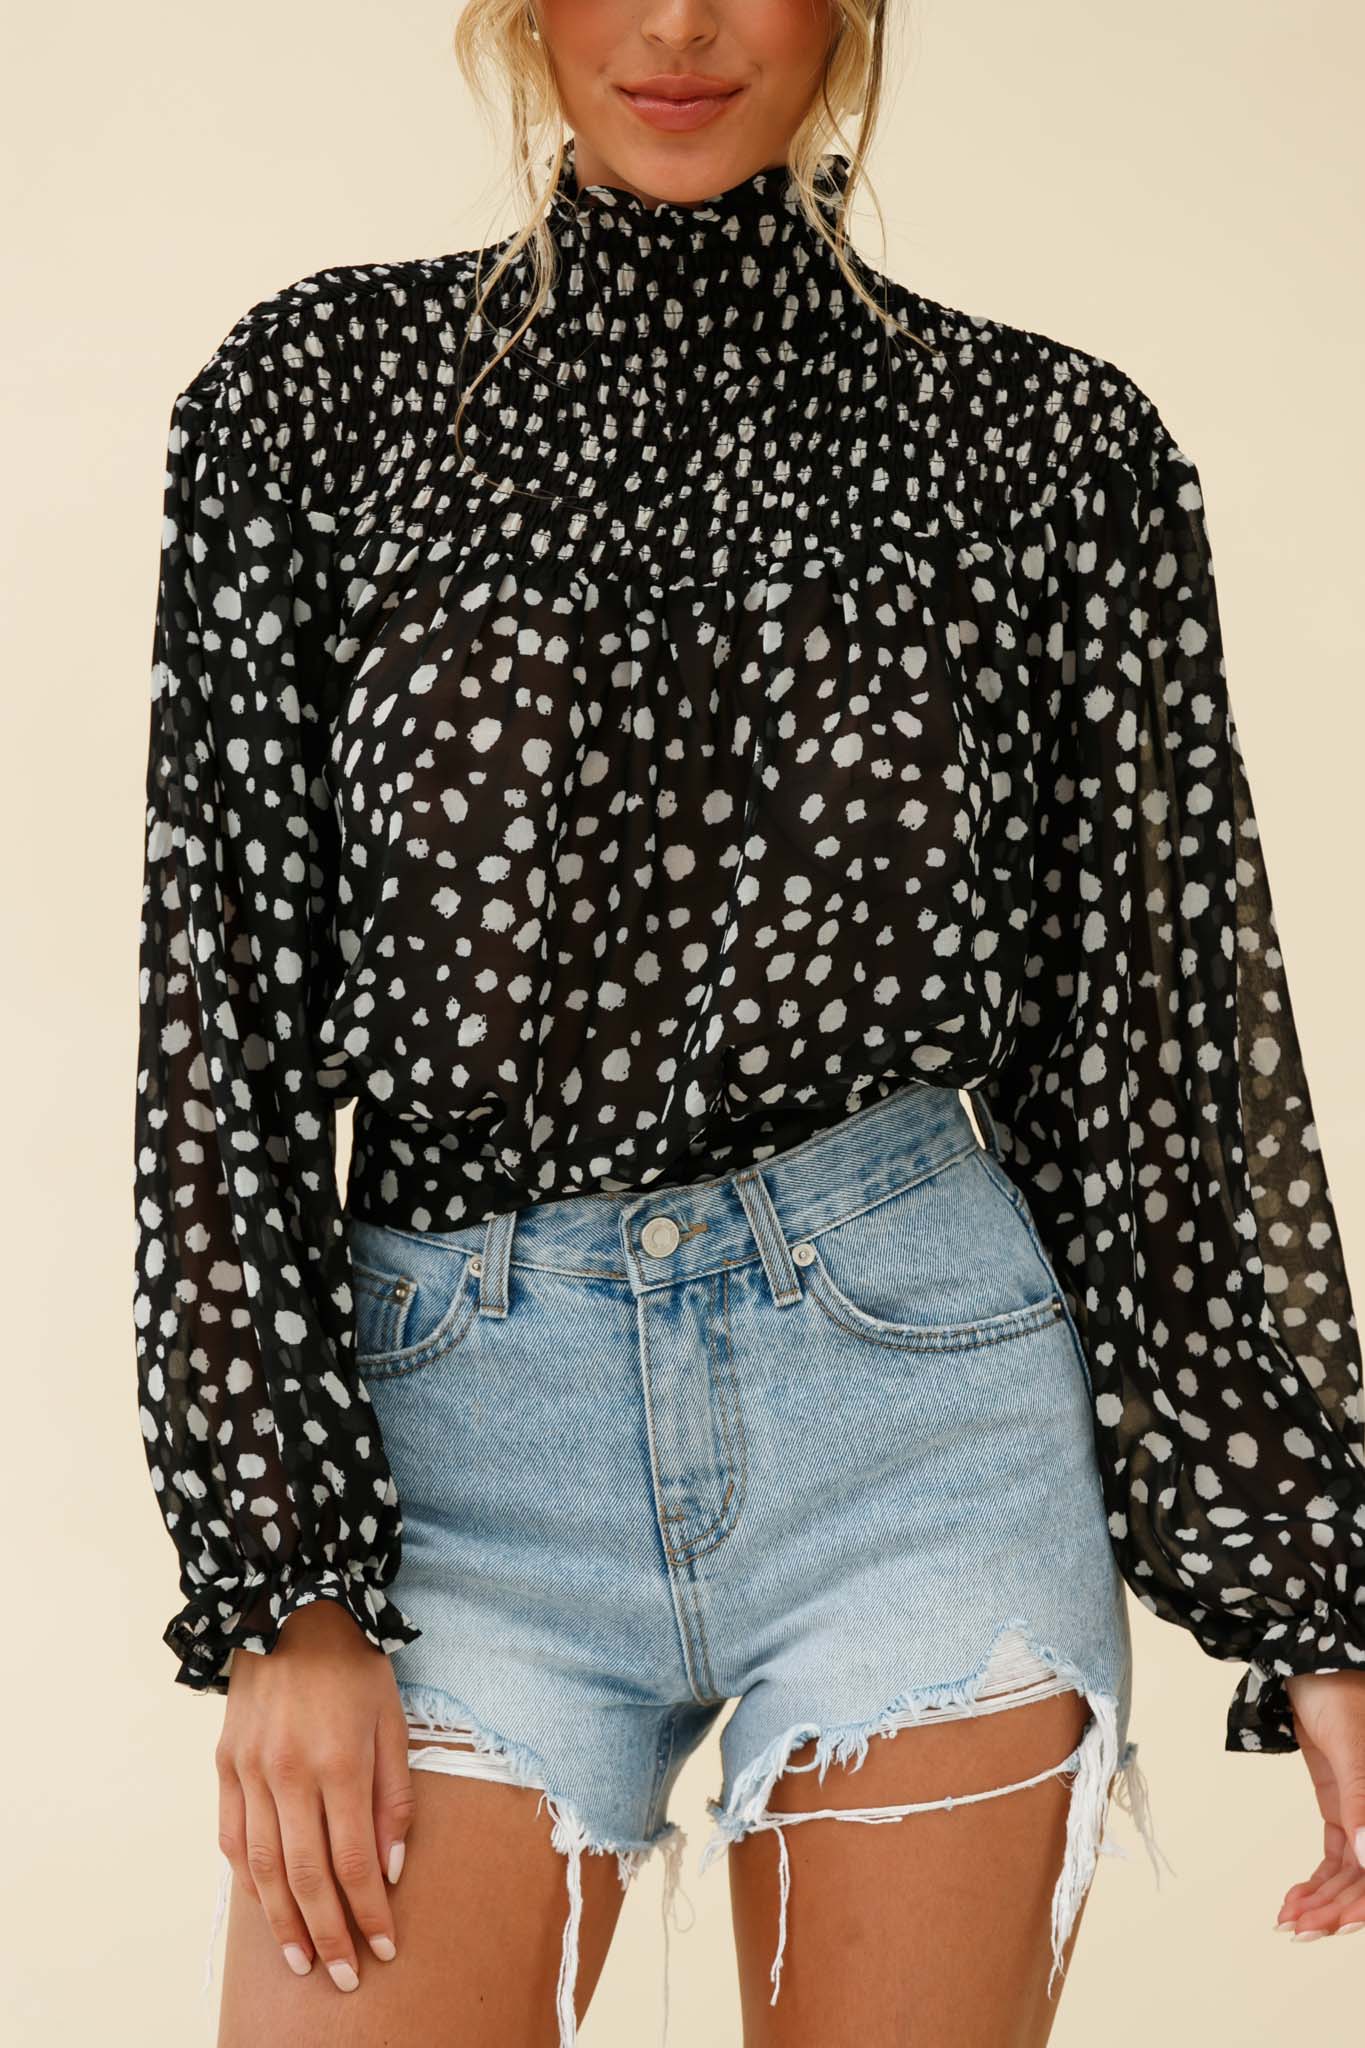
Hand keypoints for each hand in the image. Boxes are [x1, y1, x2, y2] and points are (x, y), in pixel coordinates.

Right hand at [214, 1597, 415, 1990]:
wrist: (290, 1606)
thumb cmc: (353, 1664)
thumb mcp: (392, 1719)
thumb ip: (393, 1796)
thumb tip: (391, 1867)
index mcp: (339, 1761)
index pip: (355, 1859)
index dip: (370, 1912)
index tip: (384, 1947)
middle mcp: (289, 1772)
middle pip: (306, 1876)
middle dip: (328, 1933)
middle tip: (344, 1975)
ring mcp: (250, 1771)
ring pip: (263, 1867)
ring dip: (282, 1922)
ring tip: (302, 1960)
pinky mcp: (225, 1765)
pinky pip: (233, 1837)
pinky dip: (248, 1879)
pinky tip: (264, 1906)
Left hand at [1274, 1668, 1364, 1938]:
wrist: (1312, 1658)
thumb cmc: (1340, 1688)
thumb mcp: (1353, 1744)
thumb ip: (1363, 1801)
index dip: (1362, 1903)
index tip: (1332, 1925)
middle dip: (1334, 1908)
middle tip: (1296, 1928)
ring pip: (1351, 1873)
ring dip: (1322, 1900)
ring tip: (1288, 1919)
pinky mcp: (1344, 1806)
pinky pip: (1337, 1856)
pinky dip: (1316, 1880)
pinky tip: (1295, 1899)